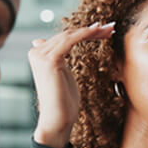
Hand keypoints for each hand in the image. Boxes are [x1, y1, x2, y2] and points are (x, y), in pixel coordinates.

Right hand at [28, 22, 114, 147]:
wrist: (58, 119)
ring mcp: (41, 55)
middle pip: (68, 34)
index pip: (64, 37)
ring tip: (110, 30)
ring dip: (92, 31)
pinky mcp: (50, 60)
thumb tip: (46, 44)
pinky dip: (86, 34)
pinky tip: (98, 33)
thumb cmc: (63, 101)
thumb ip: (57, 59)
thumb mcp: (62, 75)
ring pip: (71, 35)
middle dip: (92, 30)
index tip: (103, 30)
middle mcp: (36, 52)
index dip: (84, 32)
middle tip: (111, 27)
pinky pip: (70, 41)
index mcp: (38, 54)